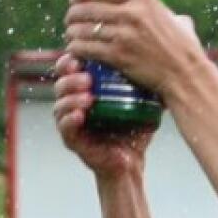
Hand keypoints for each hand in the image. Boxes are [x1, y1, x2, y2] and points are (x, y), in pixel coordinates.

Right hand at [52, 51, 154, 177]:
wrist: (130, 163)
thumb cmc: (133, 131)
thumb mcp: (139, 103)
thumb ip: (140, 84)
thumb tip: (157, 61)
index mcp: (86, 90)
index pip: (73, 69)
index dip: (73, 59)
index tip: (82, 55)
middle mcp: (73, 103)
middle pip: (61, 83)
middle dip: (70, 77)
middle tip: (86, 77)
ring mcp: (70, 122)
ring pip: (60, 104)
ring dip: (70, 98)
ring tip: (87, 97)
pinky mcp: (71, 140)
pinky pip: (64, 127)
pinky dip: (69, 119)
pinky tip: (80, 115)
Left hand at [64, 0, 204, 98]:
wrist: (185, 75)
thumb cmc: (184, 49)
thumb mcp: (176, 19)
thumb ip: (163, 11)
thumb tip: (161, 9)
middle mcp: (132, 13)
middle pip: (87, 7)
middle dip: (73, 13)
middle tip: (70, 18)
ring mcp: (123, 35)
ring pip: (83, 28)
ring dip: (71, 31)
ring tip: (70, 35)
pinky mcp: (117, 56)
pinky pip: (85, 48)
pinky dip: (75, 49)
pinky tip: (74, 50)